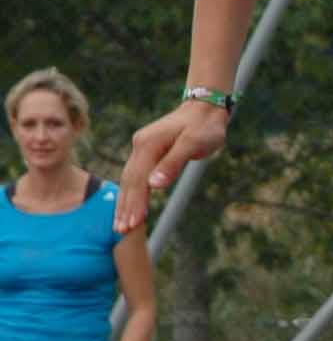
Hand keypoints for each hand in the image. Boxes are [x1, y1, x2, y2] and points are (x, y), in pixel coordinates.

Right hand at [115, 101, 230, 233]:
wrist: (205, 108)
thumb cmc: (204, 127)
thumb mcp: (194, 143)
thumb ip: (174, 163)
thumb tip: (154, 185)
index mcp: (148, 144)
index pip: (139, 180)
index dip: (135, 203)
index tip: (132, 225)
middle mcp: (140, 145)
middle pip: (130, 181)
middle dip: (125, 207)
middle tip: (121, 231)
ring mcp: (141, 147)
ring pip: (129, 179)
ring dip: (125, 203)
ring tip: (120, 225)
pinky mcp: (146, 151)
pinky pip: (135, 175)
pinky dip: (131, 193)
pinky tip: (128, 207)